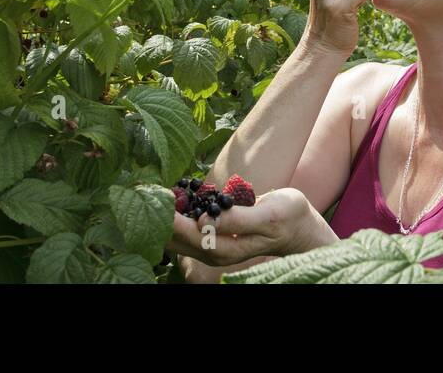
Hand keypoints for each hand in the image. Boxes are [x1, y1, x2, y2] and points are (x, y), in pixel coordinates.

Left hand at [165, 187, 324, 267]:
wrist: (297, 227)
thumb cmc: (286, 218)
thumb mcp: (269, 215)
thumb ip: (239, 219)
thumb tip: (207, 220)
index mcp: (226, 248)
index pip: (190, 235)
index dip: (172, 218)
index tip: (158, 198)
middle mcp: (215, 251)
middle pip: (177, 239)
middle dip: (161, 218)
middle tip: (146, 191)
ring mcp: (212, 244)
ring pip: (177, 236)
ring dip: (164, 217)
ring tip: (150, 193)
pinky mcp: (213, 235)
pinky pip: (186, 228)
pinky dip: (175, 214)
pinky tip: (167, 198)